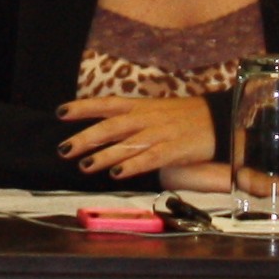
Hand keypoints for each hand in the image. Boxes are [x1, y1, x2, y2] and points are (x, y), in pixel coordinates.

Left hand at [55, 94, 220, 182]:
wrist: (217, 120)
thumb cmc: (181, 117)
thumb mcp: (152, 110)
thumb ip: (128, 120)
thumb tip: (100, 133)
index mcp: (139, 105)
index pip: (106, 104)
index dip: (82, 107)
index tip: (60, 113)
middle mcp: (145, 118)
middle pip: (110, 127)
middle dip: (86, 138)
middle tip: (64, 149)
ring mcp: (158, 134)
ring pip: (125, 145)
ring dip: (103, 156)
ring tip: (84, 166)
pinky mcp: (172, 150)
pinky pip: (148, 158)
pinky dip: (132, 166)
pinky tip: (116, 174)